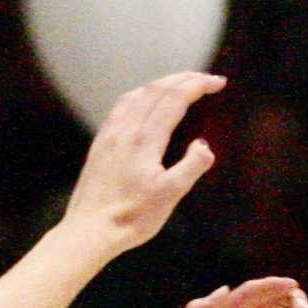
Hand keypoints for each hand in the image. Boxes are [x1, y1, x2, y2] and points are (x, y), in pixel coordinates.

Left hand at [60, 73, 225, 253]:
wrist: (89, 230)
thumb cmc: (132, 217)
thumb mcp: (171, 195)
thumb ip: (192, 166)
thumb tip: (204, 145)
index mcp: (145, 139)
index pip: (174, 98)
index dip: (198, 85)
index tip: (218, 82)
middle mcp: (126, 130)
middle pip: (156, 90)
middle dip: (184, 78)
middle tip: (206, 79)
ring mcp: (110, 135)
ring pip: (137, 94)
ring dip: (162, 83)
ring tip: (180, 84)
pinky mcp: (101, 144)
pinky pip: (122, 106)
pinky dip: (141, 94)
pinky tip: (144, 101)